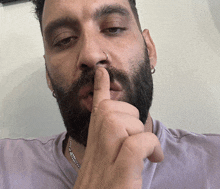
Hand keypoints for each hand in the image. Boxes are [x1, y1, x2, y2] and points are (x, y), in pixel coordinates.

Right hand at [73, 67, 163, 188]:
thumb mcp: (100, 175)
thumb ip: (108, 154)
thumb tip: (129, 138)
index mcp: (93, 154)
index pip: (96, 114)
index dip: (100, 89)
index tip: (102, 71)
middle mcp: (94, 157)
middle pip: (108, 112)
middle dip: (128, 114)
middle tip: (139, 135)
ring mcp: (104, 168)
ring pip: (119, 122)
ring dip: (138, 130)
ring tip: (146, 150)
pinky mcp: (119, 180)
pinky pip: (133, 145)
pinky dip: (148, 145)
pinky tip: (154, 157)